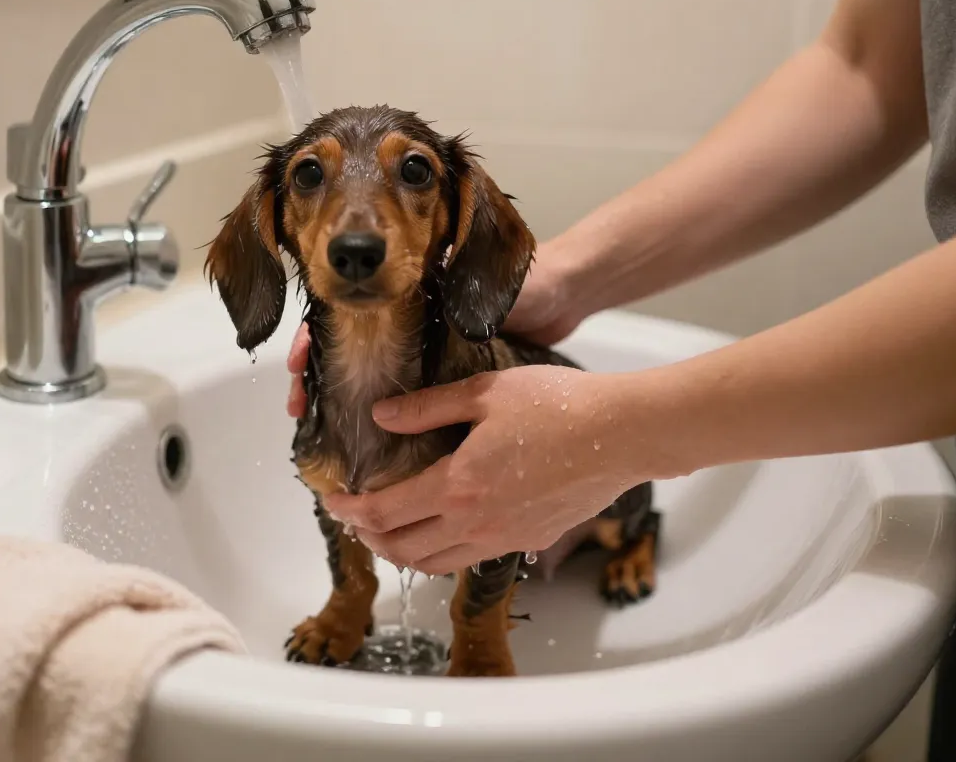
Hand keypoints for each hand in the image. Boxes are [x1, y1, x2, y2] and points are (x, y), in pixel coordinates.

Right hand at [284, 242, 582, 416]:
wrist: (567, 297)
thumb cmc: (523, 285)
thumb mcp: (474, 286)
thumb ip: (443, 289)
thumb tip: (391, 292)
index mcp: (402, 295)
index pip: (341, 313)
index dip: (313, 337)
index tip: (299, 360)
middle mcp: (404, 324)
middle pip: (344, 351)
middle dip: (315, 376)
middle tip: (299, 407)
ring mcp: (421, 352)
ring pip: (366, 378)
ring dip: (338, 400)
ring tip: (318, 427)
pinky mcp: (445, 377)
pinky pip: (405, 401)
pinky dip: (382, 419)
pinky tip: (368, 442)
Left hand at [321, 366, 677, 574]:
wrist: (622, 434)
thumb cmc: (560, 406)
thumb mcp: (485, 392)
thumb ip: (427, 408)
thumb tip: (382, 415)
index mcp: (459, 485)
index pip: (386, 513)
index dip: (351, 512)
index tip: (333, 502)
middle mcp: (476, 523)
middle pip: (404, 550)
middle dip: (369, 538)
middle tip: (354, 519)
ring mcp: (504, 537)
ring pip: (437, 563)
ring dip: (403, 553)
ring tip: (390, 532)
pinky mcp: (530, 540)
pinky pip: (472, 558)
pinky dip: (443, 552)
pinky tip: (443, 529)